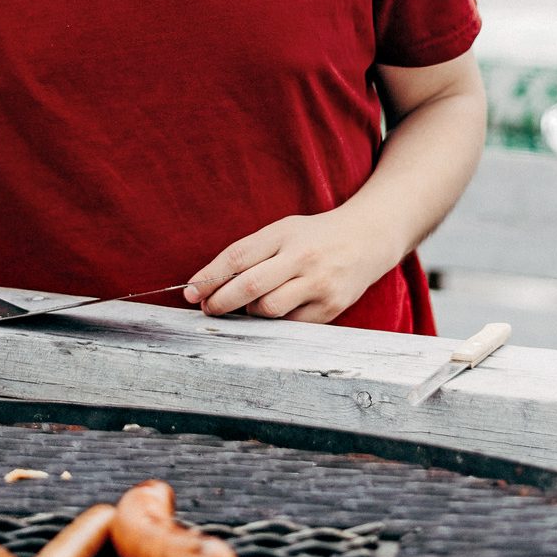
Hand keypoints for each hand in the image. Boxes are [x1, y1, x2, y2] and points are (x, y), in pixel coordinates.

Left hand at [183, 210, 392, 324]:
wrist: (367, 239)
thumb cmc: (313, 237)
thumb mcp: (282, 232)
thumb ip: (250, 254)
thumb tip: (210, 285)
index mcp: (284, 234)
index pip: (237, 257)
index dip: (209, 277)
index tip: (189, 292)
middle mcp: (302, 258)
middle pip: (249, 286)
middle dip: (220, 302)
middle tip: (207, 309)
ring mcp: (318, 284)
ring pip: (268, 309)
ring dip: (249, 313)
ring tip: (249, 306)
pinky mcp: (331, 307)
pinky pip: (290, 324)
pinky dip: (275, 322)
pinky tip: (275, 312)